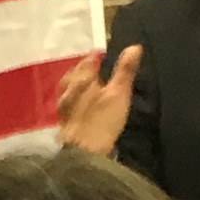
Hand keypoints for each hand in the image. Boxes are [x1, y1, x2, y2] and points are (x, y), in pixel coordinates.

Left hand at [51, 42, 140, 156]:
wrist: (83, 153)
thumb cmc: (102, 120)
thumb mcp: (119, 93)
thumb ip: (125, 70)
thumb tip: (134, 46)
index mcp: (81, 79)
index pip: (87, 62)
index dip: (94, 57)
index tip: (100, 54)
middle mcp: (68, 90)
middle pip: (73, 75)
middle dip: (82, 70)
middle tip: (91, 67)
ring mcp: (64, 108)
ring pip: (68, 90)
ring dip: (76, 85)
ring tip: (86, 85)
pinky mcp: (64, 124)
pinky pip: (68, 106)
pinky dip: (74, 101)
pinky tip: (80, 106)